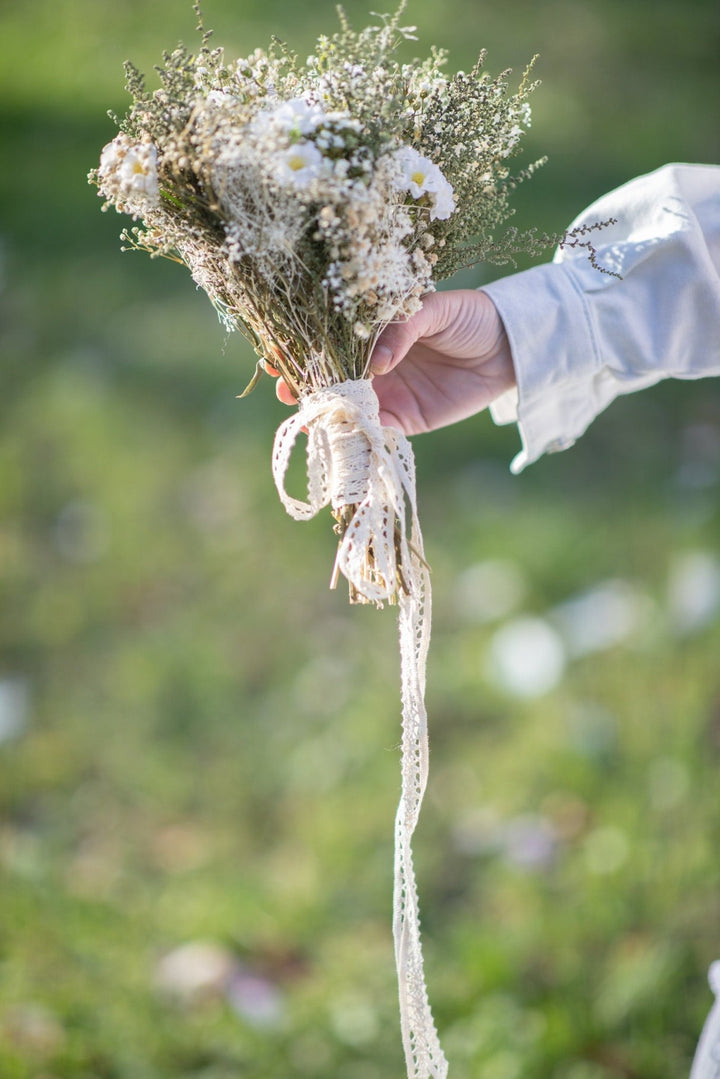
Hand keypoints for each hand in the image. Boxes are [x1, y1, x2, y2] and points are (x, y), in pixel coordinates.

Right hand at [272, 288, 514, 435]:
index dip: (300, 348)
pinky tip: (341, 439)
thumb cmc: (470, 317)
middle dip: (302, 386)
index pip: (326, 341)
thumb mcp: (433, 309)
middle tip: (285, 392)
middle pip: (326, 379)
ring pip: (344, 409)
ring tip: (307, 419)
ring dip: (324, 416)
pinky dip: (357, 438)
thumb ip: (402, 329)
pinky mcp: (405, 421)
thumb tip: (376, 363)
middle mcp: (371, 365)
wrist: (509, 347)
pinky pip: (375, 432)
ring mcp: (385, 395)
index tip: (276, 355)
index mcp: (370, 332)